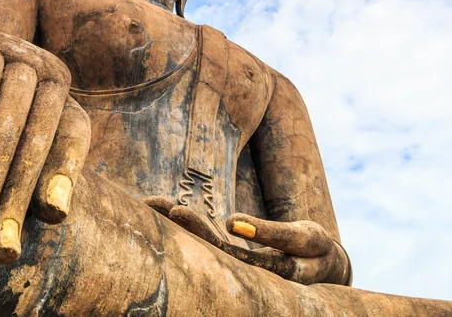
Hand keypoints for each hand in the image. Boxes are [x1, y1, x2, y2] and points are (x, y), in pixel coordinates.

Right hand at [0, 28, 89, 278]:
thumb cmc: (20, 104)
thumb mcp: (44, 131)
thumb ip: (53, 169)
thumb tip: (56, 214)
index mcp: (60, 91)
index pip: (47, 150)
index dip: (26, 200)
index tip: (6, 252)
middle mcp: (35, 67)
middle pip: (12, 138)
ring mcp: (0, 49)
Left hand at [145, 198, 350, 285]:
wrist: (326, 268)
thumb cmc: (317, 250)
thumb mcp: (305, 239)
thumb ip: (271, 233)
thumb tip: (230, 224)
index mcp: (263, 273)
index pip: (225, 254)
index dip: (198, 233)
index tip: (178, 212)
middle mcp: (246, 274)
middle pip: (206, 251)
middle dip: (181, 227)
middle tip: (157, 204)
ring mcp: (238, 267)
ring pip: (203, 247)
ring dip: (179, 226)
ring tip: (153, 203)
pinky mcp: (235, 257)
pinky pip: (208, 242)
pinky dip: (189, 226)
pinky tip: (168, 210)